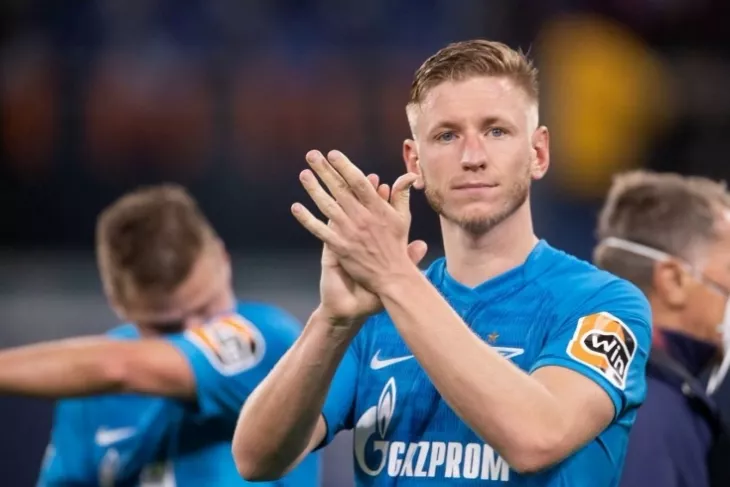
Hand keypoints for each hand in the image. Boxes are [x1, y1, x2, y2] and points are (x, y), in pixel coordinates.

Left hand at [292, 150, 422, 305]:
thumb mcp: (403, 218)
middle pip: (340, 189)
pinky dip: (307, 219)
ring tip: (303, 174)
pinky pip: (320, 231)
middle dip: (325, 171)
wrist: (392, 276)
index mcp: (377, 209)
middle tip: (312, 155)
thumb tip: (408, 175)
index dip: (345, 166)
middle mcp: (362, 218)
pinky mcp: (340, 247)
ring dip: (314, 189)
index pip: (358, 182)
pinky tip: (296, 208)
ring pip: (327, 206)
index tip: (333, 154)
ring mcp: (350, 233)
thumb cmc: (397, 246)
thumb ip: (401, 195)